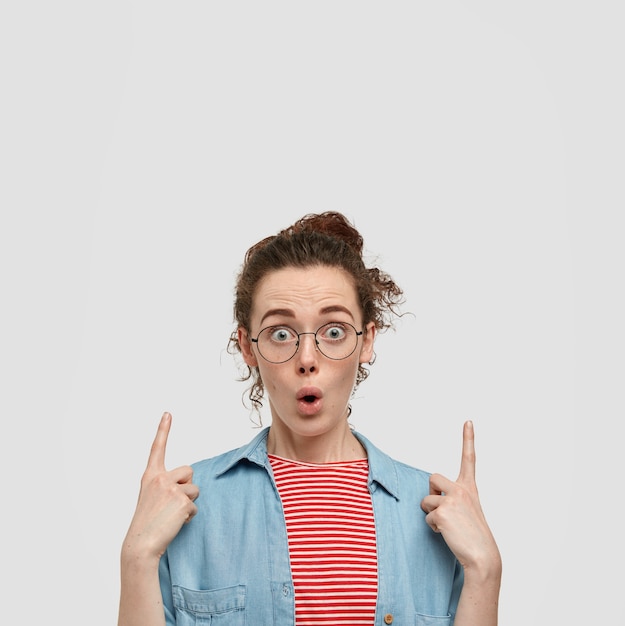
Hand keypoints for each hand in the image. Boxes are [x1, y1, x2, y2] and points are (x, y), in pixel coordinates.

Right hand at [122, 412, 198, 560]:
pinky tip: (174, 523)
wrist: (141, 544)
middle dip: (186, 486)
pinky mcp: (182, 501)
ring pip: (195, 489)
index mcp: (150, 476)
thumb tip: (187, 485)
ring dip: (188, 503)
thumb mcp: (151, 497)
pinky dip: (188, 516)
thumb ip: (166, 485)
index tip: (168, 413)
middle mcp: (160, 478)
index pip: (157, 448)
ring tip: (171, 515)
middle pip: (189, 471)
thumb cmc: (147, 523)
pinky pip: (195, 506)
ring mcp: (171, 488)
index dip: (163, 430)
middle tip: (171, 504)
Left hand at [420, 421, 499, 572]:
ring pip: (426, 500)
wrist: (482, 556)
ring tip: (448, 526)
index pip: (469, 458)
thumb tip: (432, 498)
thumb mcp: (467, 510)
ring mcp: (452, 499)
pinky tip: (446, 533)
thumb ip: (453, 498)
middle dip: (432, 493)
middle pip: (432, 478)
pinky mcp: (441, 511)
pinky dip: (433, 526)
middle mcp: (462, 489)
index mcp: (470, 488)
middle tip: (444, 510)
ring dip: (431, 513)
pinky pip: (426, 516)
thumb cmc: (474, 536)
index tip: (468, 421)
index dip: (468, 438)